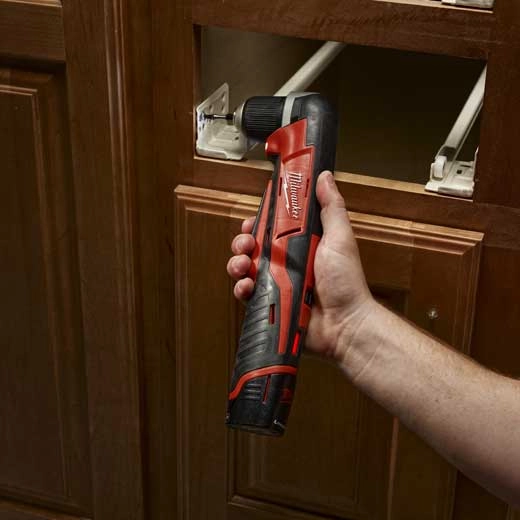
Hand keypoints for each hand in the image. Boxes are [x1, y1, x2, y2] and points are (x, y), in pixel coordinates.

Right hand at [227, 171, 374, 360]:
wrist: (344, 323)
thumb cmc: (346, 282)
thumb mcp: (339, 238)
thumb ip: (330, 207)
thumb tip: (325, 177)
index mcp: (301, 244)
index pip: (272, 227)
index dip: (259, 222)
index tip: (252, 220)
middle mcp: (286, 262)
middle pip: (253, 246)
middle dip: (242, 242)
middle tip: (245, 243)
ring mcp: (277, 283)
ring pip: (245, 268)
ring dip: (237, 263)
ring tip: (242, 265)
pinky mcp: (271, 302)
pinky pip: (247, 294)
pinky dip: (241, 289)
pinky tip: (246, 287)